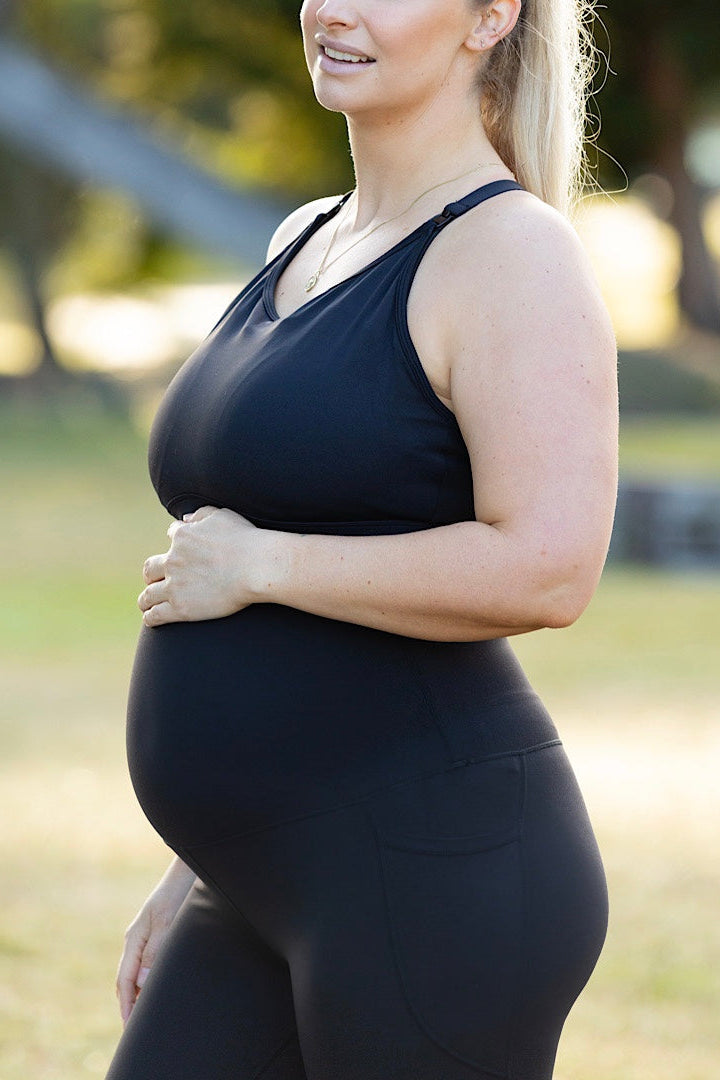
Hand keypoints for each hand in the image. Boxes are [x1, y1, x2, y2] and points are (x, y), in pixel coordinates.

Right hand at [116, 859, 195, 1025]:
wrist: (191, 868)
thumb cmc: (180, 892)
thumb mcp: (168, 921)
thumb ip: (156, 951)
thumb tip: (144, 982)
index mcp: (136, 937)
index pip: (125, 980)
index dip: (127, 1005)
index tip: (129, 1027)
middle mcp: (139, 938)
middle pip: (128, 978)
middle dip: (130, 1003)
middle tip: (134, 1028)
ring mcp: (148, 934)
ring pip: (139, 970)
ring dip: (139, 991)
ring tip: (145, 1014)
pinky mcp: (160, 931)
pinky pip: (149, 961)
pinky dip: (149, 978)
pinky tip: (157, 986)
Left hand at [138, 506, 267, 626]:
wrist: (256, 567)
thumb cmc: (245, 540)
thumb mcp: (222, 516)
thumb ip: (201, 514)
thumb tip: (185, 519)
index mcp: (183, 537)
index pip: (172, 537)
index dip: (176, 543)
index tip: (180, 551)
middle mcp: (173, 560)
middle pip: (150, 569)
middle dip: (151, 575)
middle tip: (155, 581)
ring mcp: (174, 586)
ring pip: (149, 595)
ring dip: (146, 599)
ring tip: (145, 604)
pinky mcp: (180, 608)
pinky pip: (156, 615)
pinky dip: (150, 617)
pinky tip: (150, 619)